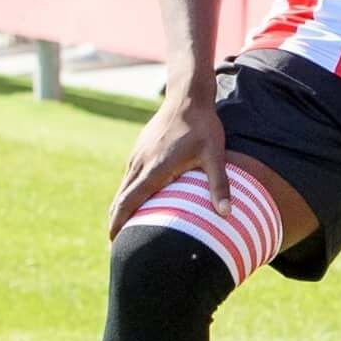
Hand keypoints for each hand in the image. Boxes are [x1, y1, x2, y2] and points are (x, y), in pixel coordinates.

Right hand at [110, 87, 233, 237]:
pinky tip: (135, 200)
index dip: (119, 223)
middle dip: (116, 222)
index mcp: (154, 169)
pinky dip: (127, 192)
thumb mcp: (214, 155)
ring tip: (124, 227)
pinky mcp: (140, 148)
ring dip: (121, 207)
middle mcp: (140, 163)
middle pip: (120, 198)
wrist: (188, 96)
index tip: (114, 242)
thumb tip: (227, 214)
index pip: (129, 202)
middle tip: (116, 244)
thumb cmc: (203, 126)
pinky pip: (129, 175)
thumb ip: (219, 185)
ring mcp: (137, 154)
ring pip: (123, 187)